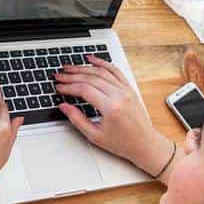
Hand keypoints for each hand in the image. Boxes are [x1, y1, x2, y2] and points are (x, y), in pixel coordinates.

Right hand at [54, 56, 174, 180]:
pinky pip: (115, 71)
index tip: (58, 87)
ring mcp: (126, 90)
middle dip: (72, 76)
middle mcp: (119, 95)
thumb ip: (77, 119)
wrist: (145, 144)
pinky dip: (103, 63)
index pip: (84, 90)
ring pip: (102, 72)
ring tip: (70, 67)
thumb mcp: (95, 135)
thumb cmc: (122, 143)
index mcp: (111, 108)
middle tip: (59, 75)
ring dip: (84, 68)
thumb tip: (64, 106)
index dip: (68, 87)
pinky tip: (93, 60)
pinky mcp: (129, 89)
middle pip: (91, 78)